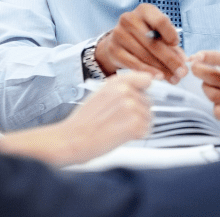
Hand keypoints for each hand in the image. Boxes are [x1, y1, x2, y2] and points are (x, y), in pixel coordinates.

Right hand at [0, 72, 152, 165]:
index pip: (146, 78)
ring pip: (148, 118)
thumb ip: (122, 88)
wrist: (70, 140)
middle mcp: (126, 91)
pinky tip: (119, 136)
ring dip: (137, 125)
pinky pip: (145, 130)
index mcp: (117, 82)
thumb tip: (143, 85)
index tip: (143, 96)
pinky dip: (136, 136)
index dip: (145, 90)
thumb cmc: (82, 121)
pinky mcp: (134, 125)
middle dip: (138, 112)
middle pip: (148, 102)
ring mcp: (131, 108)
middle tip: (117, 120)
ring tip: (116, 128)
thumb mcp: (100, 94)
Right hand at [94, 3, 187, 82]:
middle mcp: (129, 19)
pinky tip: (158, 77)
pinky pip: (133, 63)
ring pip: (144, 54)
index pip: (160, 21)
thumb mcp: (158, 34)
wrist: (118, 42)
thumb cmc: (144, 36)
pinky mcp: (113, 50)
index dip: (170, 34)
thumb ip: (171, 46)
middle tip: (182, 72)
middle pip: (153, 42)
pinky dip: (147, 71)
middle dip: (171, 59)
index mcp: (144, 10)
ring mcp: (119, 34)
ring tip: (173, 78)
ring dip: (161, 69)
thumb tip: (183, 62)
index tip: (176, 44)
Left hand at [189, 50, 219, 123]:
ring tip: (207, 83)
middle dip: (201, 71)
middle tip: (194, 66)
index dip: (214, 57)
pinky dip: (214, 107)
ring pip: (215, 95)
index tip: (198, 54)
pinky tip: (217, 101)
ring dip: (206, 88)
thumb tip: (208, 59)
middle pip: (218, 79)